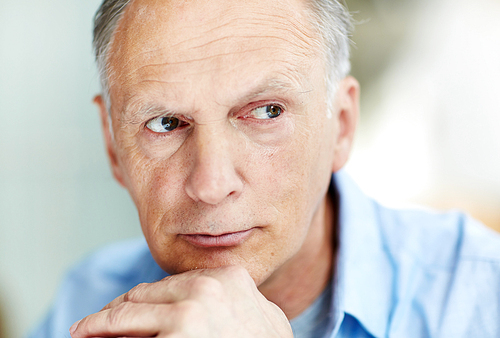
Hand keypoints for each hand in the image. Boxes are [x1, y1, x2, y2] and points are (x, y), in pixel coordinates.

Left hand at [69, 265, 292, 336]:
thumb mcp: (261, 319)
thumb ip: (235, 300)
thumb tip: (212, 294)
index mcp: (229, 279)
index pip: (173, 283)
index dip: (146, 298)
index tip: (126, 307)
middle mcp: (209, 288)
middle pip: (147, 294)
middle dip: (119, 310)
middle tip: (93, 324)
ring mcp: (191, 313)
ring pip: (128, 312)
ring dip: (102, 323)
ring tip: (84, 331)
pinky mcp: (176, 337)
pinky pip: (128, 334)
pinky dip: (105, 335)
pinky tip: (92, 337)